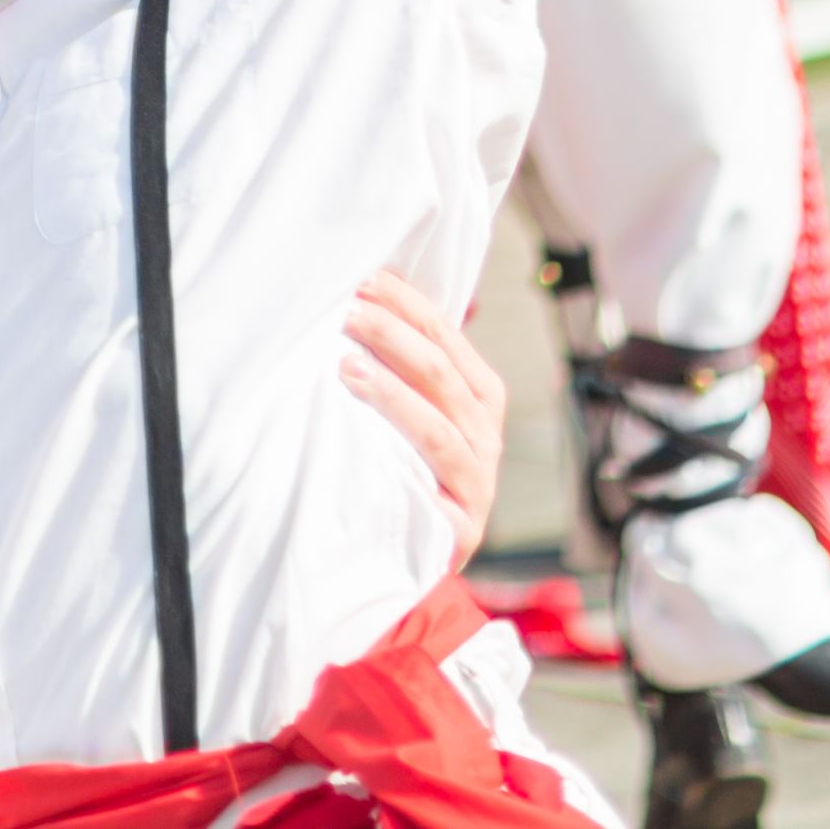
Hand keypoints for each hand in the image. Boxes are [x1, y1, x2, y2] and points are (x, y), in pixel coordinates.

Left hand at [344, 268, 509, 552]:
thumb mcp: (404, 408)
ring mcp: (478, 483)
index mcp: (479, 394)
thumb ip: (396, 361)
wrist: (402, 553)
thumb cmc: (398, 462)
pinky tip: (368, 444)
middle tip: (344, 311)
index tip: (360, 277)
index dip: (403, 302)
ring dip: (390, 393)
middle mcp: (485, 435)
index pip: (444, 333)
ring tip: (344, 366)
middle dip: (390, 335)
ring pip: (437, 427)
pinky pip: (433, 491)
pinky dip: (404, 462)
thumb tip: (354, 294)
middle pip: (439, 373)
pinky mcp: (462, 529)